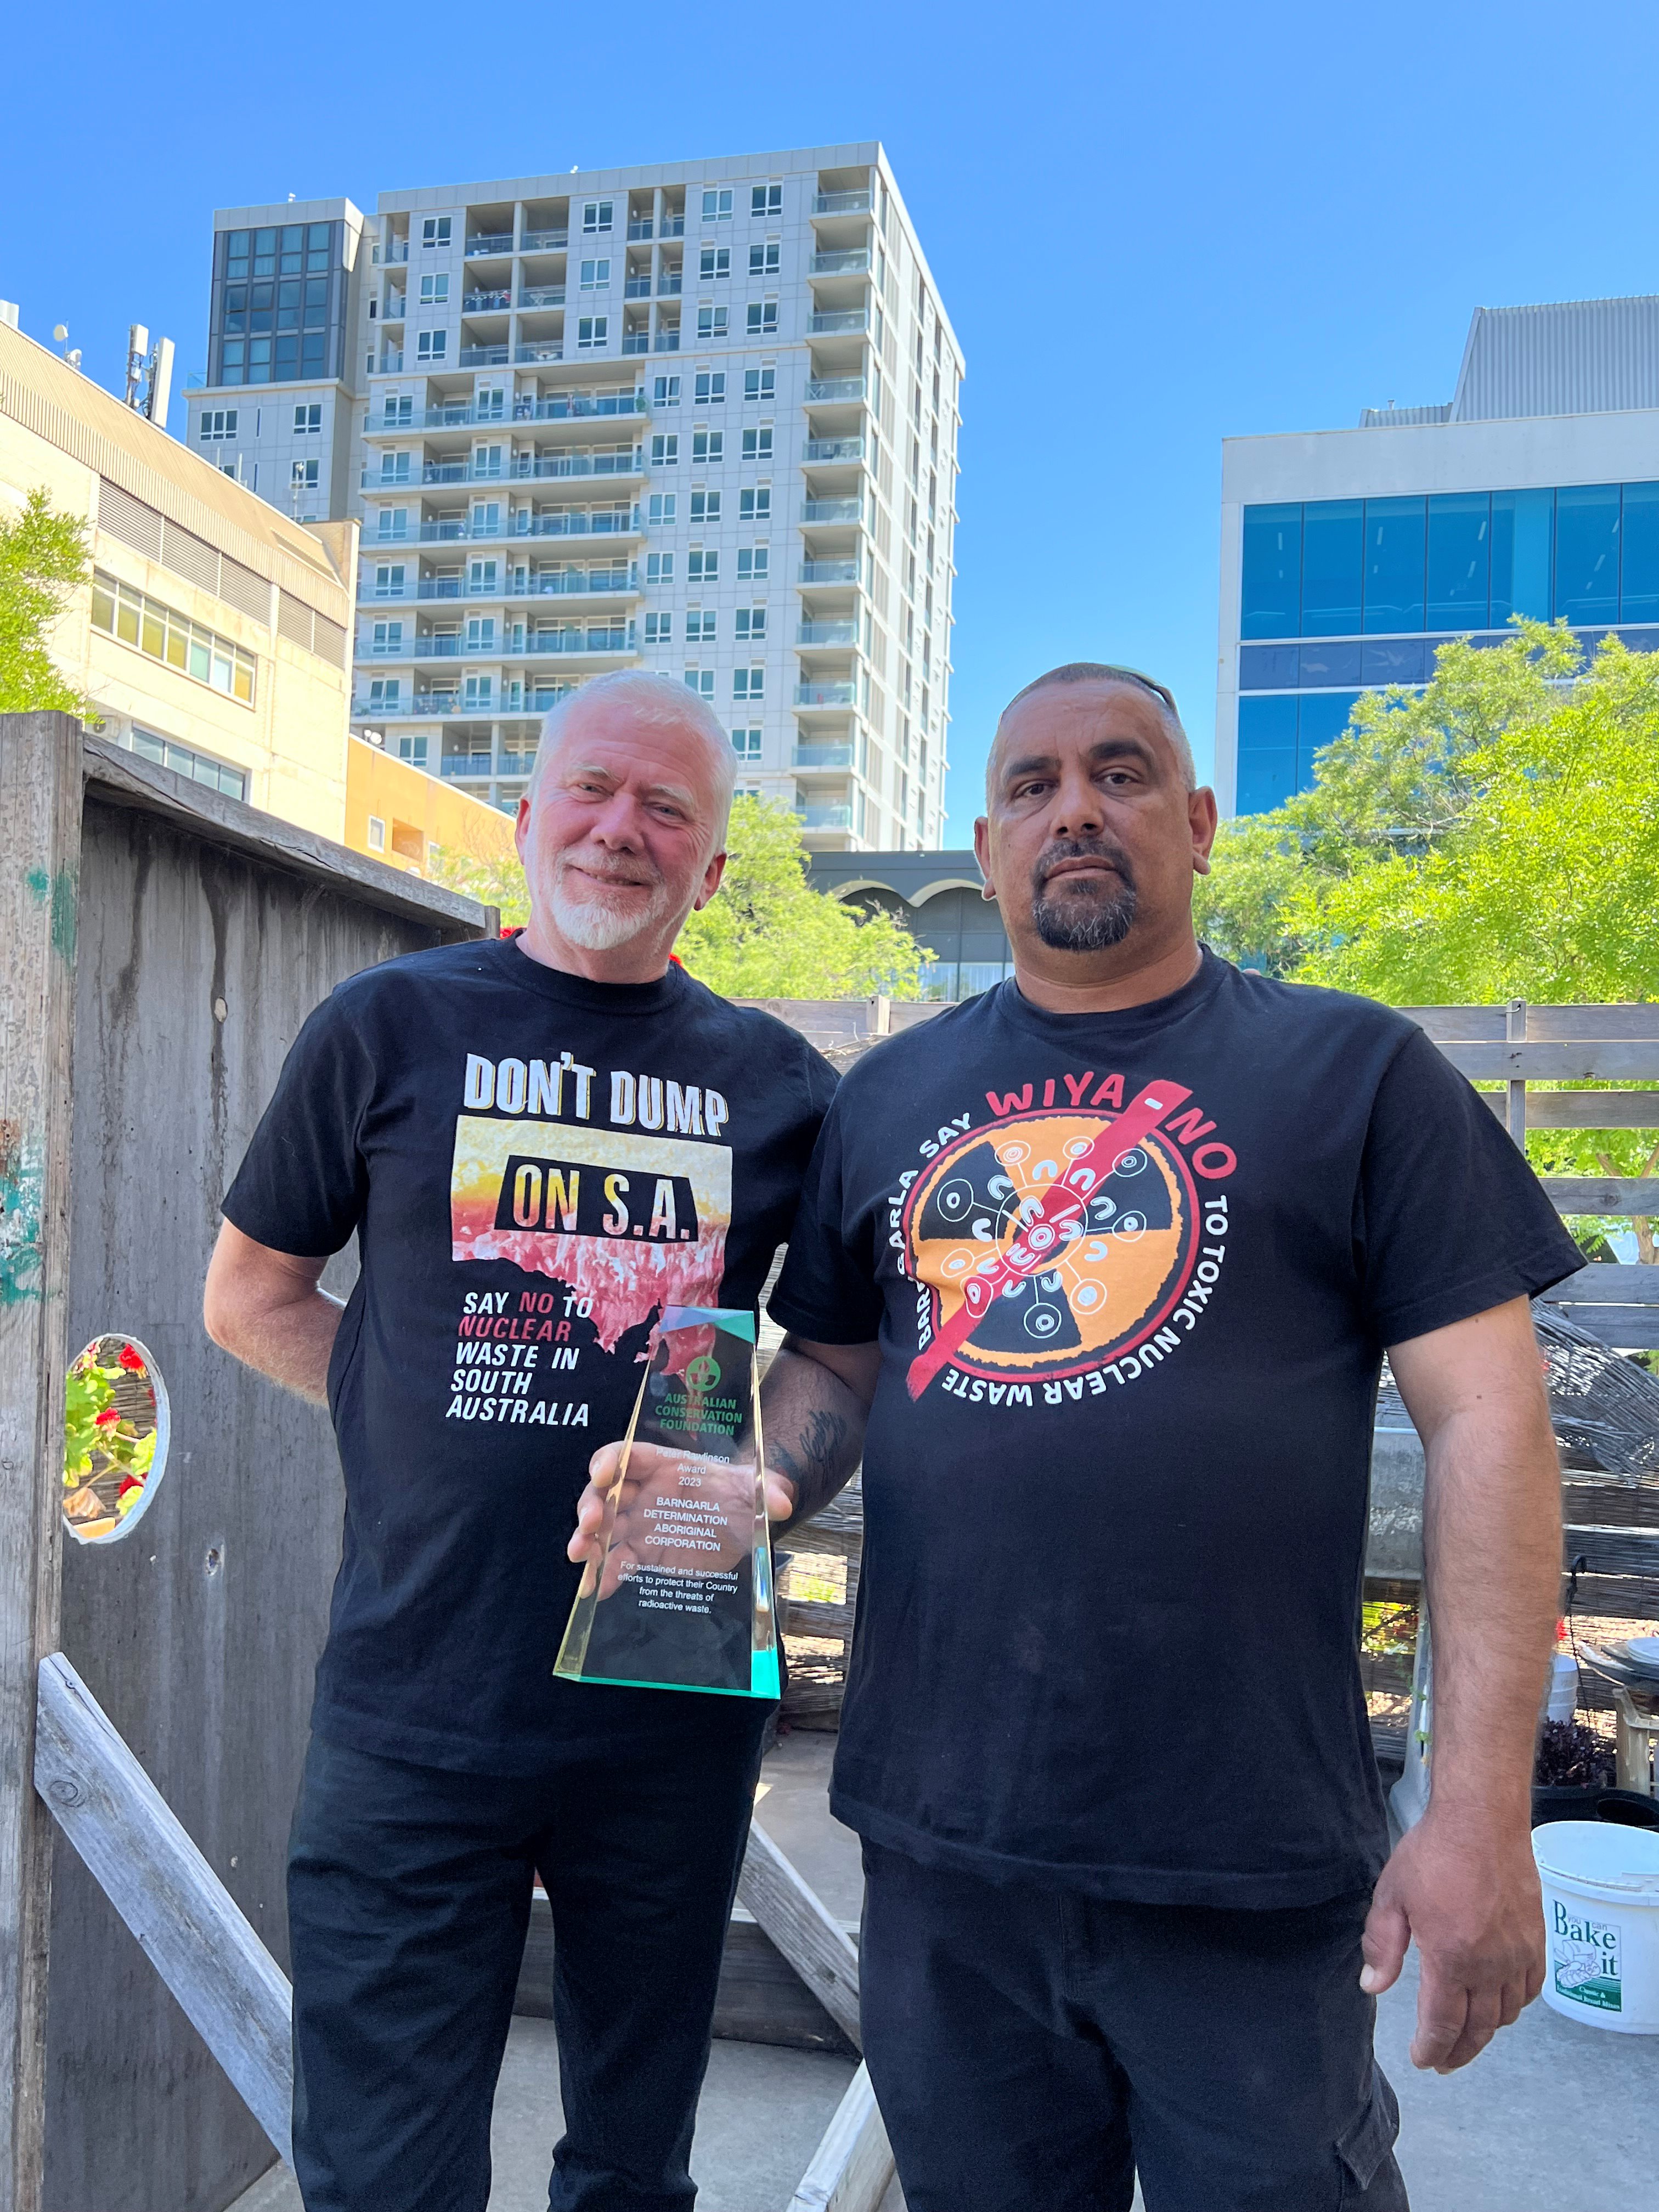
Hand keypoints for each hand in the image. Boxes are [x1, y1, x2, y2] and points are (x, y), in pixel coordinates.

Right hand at [568, 1440, 797, 1598]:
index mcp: (663, 1466)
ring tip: (580, 1557)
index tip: (602, 1474)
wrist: (740, 1524)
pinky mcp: (643, 1554)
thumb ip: (765, 1492)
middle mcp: (643, 1492)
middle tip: (590, 1524)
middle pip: (605, 1492)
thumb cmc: (741, 1496)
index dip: (610, 1461)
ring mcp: (639, 1524)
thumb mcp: (754, 1490)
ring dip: (586, 1540)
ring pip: (603, 1529)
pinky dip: (603, 1575)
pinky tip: (595, 1589)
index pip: (628, 1454)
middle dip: (592, 1505)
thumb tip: (783, 1503)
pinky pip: (617, 1563)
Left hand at [1360, 1808, 1544, 2070]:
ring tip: (1468, 2037)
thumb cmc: (1433, 1853)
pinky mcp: (1536, 1939)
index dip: (1432, 2048)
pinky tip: (1502, 2005)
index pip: (1443, 2024)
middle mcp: (1490, 1965)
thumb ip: (1382, 1945)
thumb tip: (1373, 1985)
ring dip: (1486, 2033)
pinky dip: (1515, 2006)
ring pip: (1506, 2013)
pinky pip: (1530, 1988)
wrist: (1481, 1819)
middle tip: (1443, 2062)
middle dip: (1458, 2051)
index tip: (1422, 2060)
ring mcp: (1518, 1953)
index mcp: (1451, 1958)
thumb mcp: (1392, 1896)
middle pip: (1478, 2028)